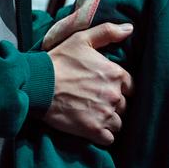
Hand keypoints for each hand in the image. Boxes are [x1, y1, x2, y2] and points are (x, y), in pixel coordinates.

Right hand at [42, 21, 133, 144]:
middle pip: (124, 106)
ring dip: (108, 121)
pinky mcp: (94, 130)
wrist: (38, 84)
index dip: (119, 89)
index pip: (130, 87)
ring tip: (92, 115)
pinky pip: (109, 139)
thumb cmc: (59, 60)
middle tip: (95, 102)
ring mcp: (105, 114)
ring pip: (118, 123)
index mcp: (115, 74)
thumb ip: (107, 32)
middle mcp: (114, 95)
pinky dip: (102, 136)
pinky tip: (91, 128)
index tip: (104, 89)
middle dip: (113, 105)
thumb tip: (129, 28)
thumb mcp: (81, 39)